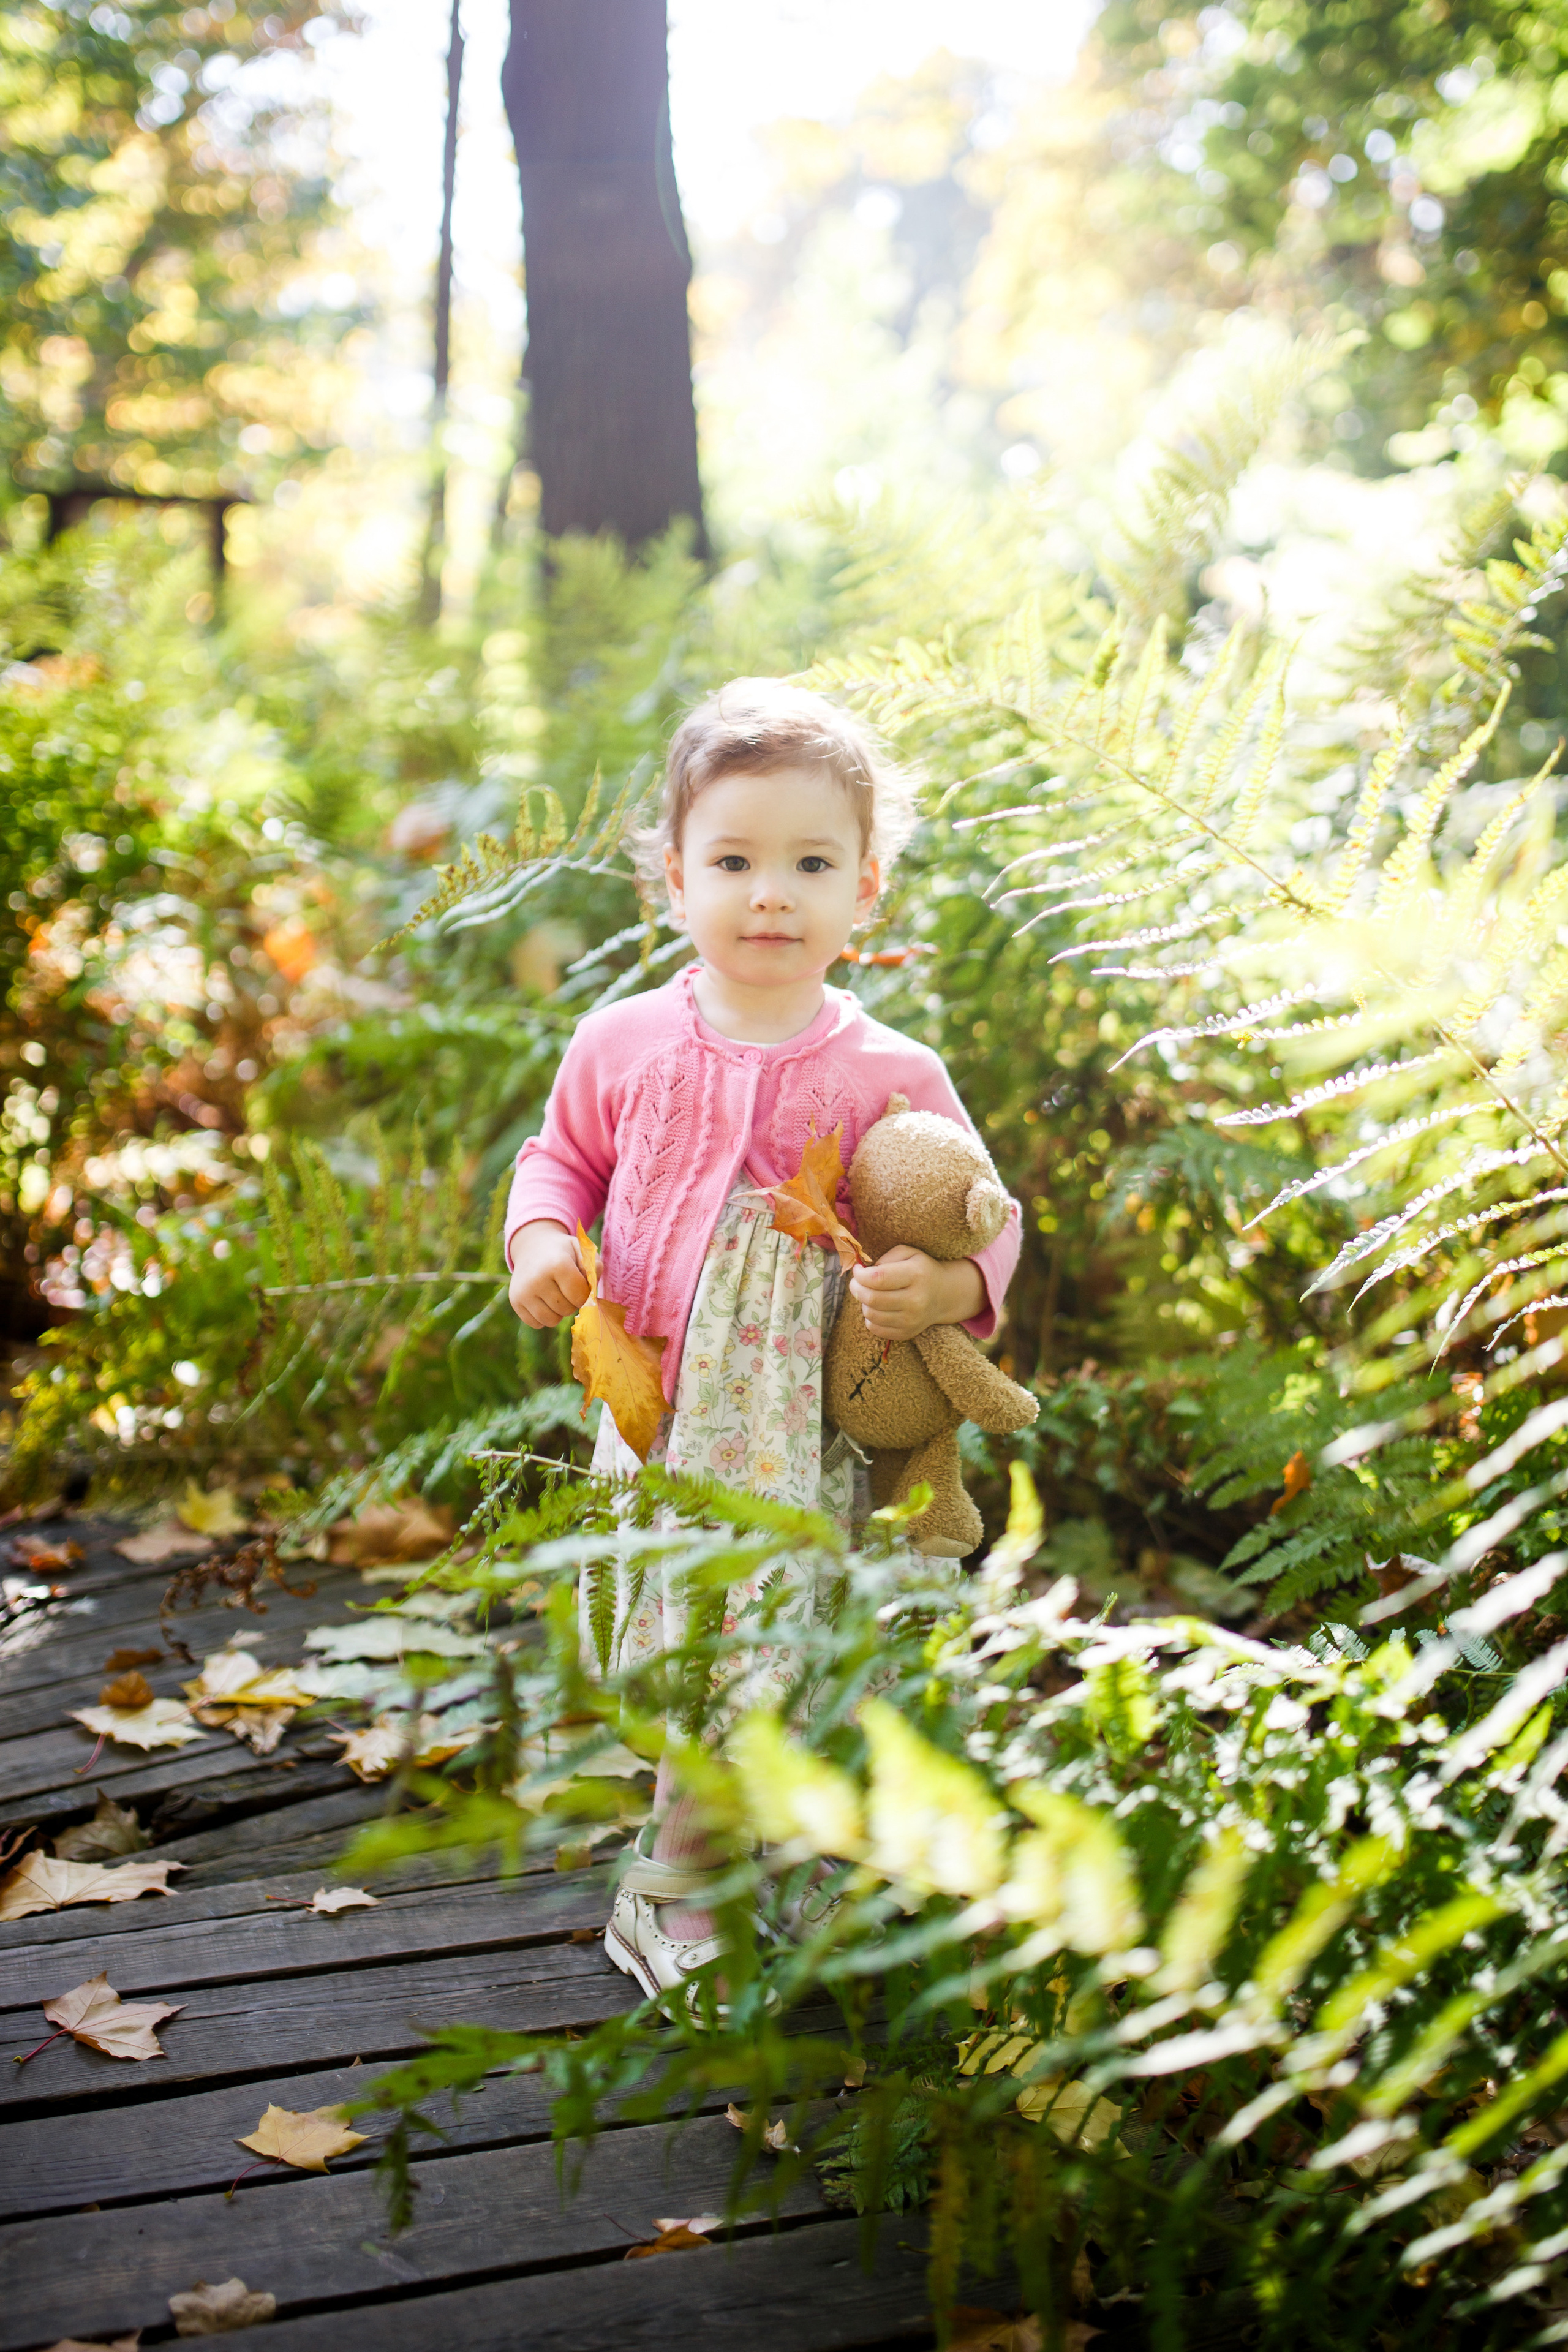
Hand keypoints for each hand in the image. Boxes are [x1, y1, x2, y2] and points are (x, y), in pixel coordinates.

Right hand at [508, 1220, 590, 1328]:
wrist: (532, 1246)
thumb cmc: (562, 1252)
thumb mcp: (581, 1250)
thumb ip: (595, 1266)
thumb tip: (593, 1292)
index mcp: (557, 1264)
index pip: (580, 1296)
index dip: (584, 1293)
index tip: (579, 1283)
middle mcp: (537, 1279)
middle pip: (567, 1310)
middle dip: (571, 1302)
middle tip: (566, 1288)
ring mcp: (524, 1292)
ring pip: (551, 1321)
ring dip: (558, 1312)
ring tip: (556, 1295)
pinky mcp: (515, 1302)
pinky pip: (537, 1323)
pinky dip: (543, 1316)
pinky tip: (543, 1300)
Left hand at [849, 1245, 984, 1340]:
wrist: (944, 1295)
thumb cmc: (921, 1270)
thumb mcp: (908, 1253)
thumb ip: (885, 1258)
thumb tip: (864, 1272)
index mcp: (916, 1275)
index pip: (878, 1278)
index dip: (860, 1275)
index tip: (858, 1270)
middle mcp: (916, 1300)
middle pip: (872, 1298)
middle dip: (856, 1288)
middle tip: (857, 1283)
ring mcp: (912, 1320)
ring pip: (871, 1314)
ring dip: (863, 1303)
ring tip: (870, 1294)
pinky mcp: (906, 1333)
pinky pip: (875, 1328)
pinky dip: (870, 1317)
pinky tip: (877, 1308)